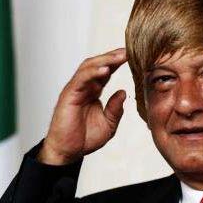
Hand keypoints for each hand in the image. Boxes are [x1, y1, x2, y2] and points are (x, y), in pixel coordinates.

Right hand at [38, 48, 127, 164]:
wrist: (69, 151)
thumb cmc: (85, 138)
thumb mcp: (109, 124)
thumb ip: (115, 109)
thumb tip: (123, 92)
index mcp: (93, 92)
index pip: (106, 72)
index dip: (118, 63)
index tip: (133, 56)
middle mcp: (84, 87)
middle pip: (98, 65)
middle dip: (113, 57)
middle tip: (128, 50)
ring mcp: (75, 89)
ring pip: (89, 67)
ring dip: (105, 60)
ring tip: (119, 56)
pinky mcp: (69, 95)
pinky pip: (81, 79)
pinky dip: (93, 72)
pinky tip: (105, 70)